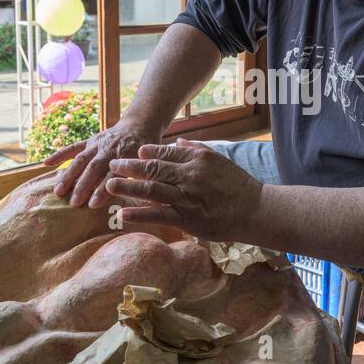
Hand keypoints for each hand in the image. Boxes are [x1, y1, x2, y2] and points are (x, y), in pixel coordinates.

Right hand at [44, 118, 162, 207]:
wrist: (140, 126)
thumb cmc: (146, 151)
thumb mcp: (151, 163)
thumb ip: (146, 178)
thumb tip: (148, 199)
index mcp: (125, 156)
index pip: (112, 174)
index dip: (102, 190)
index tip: (92, 205)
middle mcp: (109, 149)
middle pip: (93, 168)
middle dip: (82, 186)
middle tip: (73, 204)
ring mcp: (97, 144)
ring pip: (80, 159)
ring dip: (68, 175)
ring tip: (58, 192)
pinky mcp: (89, 141)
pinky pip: (72, 147)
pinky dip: (59, 154)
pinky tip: (45, 164)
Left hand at [104, 137, 263, 238]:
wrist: (254, 210)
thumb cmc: (237, 184)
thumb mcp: (218, 159)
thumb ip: (195, 150)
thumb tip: (175, 144)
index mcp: (197, 159)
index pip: (164, 153)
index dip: (146, 153)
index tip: (133, 154)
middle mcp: (190, 176)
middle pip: (152, 169)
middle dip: (128, 167)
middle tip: (111, 165)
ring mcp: (187, 198)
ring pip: (151, 190)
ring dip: (127, 187)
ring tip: (109, 185)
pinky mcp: (188, 219)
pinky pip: (159, 215)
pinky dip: (139, 213)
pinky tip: (122, 213)